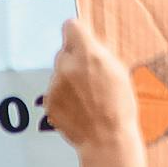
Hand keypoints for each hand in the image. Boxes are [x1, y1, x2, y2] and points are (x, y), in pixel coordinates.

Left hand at [47, 18, 148, 166]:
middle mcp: (67, 67)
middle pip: (64, 52)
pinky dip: (63, 95)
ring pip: (58, 72)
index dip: (76, 33)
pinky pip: (54, 90)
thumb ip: (99, 55)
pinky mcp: (48, 101)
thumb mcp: (118, 72)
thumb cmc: (119, 106)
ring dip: (68, 78)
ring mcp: (55, 85)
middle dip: (74, 59)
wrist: (105, 138)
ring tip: (87, 95)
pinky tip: (78, 106)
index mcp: (88, 55)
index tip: (78, 38)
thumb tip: (86, 43)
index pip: (71, 27)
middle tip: (90, 75)